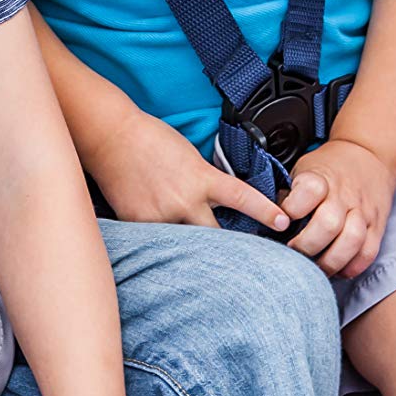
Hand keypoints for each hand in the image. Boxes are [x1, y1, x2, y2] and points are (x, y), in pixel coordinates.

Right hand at [86, 107, 288, 232]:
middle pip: (218, 237)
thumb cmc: (152, 140)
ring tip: (192, 250)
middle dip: (228, 248)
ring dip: (191, 246)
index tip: (283, 222)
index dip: (265, 211)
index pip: (243, 197)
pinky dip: (160, 238)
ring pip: (187, 244)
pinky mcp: (139, 224)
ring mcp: (162, 215)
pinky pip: (157, 241)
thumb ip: (205, 181)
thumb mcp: (190, 157)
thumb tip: (218, 203)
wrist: (113, 136)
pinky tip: (154, 230)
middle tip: (240, 259)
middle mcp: (185, 201)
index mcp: (202, 179)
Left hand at [278, 139, 395, 278]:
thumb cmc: (328, 167)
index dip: (292, 209)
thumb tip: (268, 221)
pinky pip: (368, 253)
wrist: (369, 154)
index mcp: (322, 178)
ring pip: (351, 242)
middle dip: (307, 246)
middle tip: (293, 255)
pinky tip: (338, 270)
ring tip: (315, 269)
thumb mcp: (304, 168)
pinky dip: (352, 267)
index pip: (310, 191)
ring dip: (330, 262)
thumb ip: (289, 192)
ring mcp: (363, 212)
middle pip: (329, 225)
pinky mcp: (377, 226)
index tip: (281, 222)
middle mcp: (344, 195)